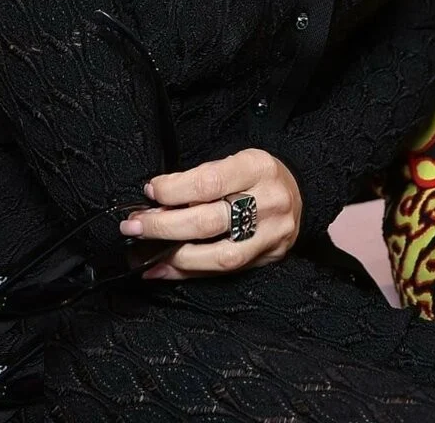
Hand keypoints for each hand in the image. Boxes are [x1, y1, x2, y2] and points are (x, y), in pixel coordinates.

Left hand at [123, 148, 299, 278]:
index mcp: (257, 167)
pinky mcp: (270, 257)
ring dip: (175, 257)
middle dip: (164, 227)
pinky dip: (189, 272)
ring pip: (220, 254)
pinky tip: (164, 270)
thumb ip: (199, 181)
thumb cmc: (256, 175)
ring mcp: (272, 234)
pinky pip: (225, 271)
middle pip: (210, 221)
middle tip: (134, 226)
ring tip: (146, 253)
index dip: (173, 190)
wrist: (301, 191)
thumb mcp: (234, 162)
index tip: (150, 192)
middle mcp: (269, 201)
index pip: (209, 182)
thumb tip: (154, 202)